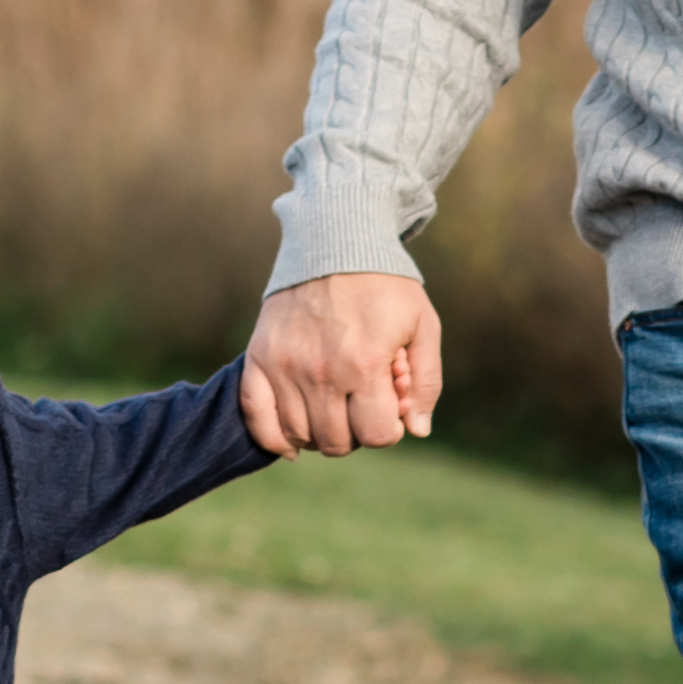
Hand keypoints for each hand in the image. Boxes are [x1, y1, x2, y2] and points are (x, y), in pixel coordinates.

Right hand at [246, 267, 441, 454]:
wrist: (334, 241)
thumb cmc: (385, 286)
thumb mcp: (423, 325)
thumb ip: (425, 382)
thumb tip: (417, 429)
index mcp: (364, 363)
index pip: (375, 434)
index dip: (388, 428)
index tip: (389, 407)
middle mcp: (320, 371)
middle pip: (336, 441)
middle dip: (356, 431)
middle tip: (362, 402)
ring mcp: (284, 365)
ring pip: (300, 435)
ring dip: (321, 433)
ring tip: (334, 406)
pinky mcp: (258, 357)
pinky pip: (256, 417)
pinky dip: (274, 438)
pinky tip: (293, 442)